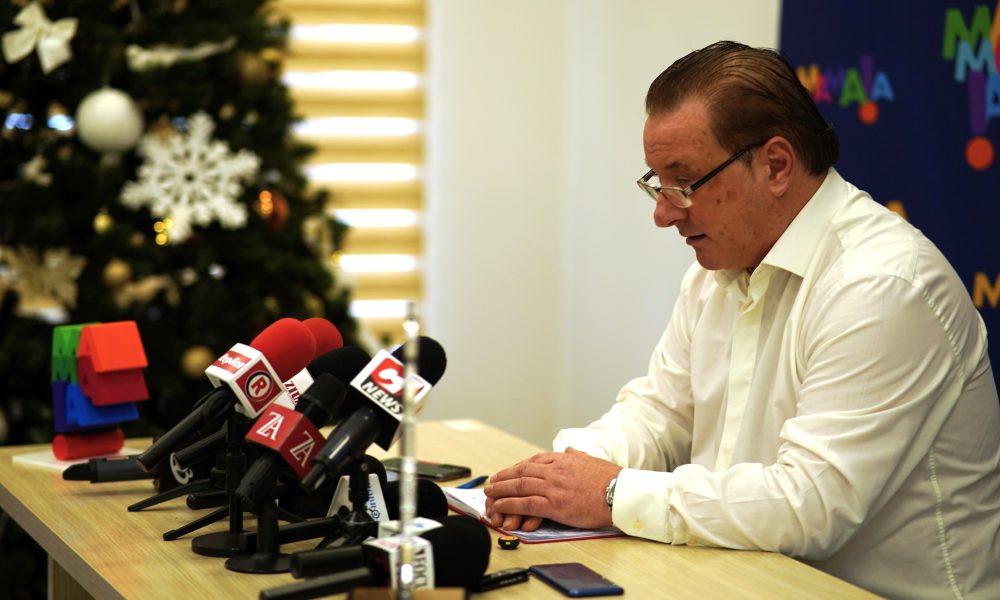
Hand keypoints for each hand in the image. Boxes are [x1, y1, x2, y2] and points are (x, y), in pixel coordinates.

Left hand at [483, 448, 621, 530]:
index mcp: (563, 460)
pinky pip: (526, 503)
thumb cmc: (610, 478)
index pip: (533, 462)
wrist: (621, 493)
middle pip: (522, 472)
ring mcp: (553, 487)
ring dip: (501, 490)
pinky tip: (501, 507)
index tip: (508, 473)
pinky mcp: (555, 504)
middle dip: (504, 477)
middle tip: (491, 483)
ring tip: (489, 495)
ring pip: (520, 486)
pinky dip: (510, 504)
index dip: (517, 468)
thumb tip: (570, 450)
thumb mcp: (592, 460)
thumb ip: (577, 456)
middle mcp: (555, 470)